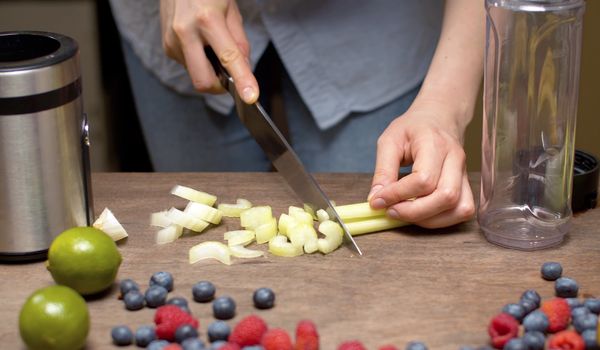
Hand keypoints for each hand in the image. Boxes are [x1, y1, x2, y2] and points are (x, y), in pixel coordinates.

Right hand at [160, 0, 258, 102]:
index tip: (250, 97)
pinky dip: (199, 61)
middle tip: (229, 77)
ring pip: (196, 74)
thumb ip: (240, 43)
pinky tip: (199, 42)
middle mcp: (185, 32)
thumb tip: (245, 70)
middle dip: (218, 86)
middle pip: (203, 81)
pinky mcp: (166, 46)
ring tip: (211, 44)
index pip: (228, 58)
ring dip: (209, 69)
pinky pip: (188, 65)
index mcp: (207, 20)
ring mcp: (172, 41)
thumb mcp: (231, 11)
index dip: (241, 80)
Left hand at [368, 102, 474, 227]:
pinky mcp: (467, 185)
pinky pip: (463, 210)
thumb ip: (383, 171)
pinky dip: (442, 219)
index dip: (398, 195)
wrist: (438, 118)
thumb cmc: (412, 128)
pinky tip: (422, 214)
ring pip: (458, 207)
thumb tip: (376, 200)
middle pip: (445, 196)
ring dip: (429, 219)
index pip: (423, 179)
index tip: (377, 201)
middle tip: (391, 211)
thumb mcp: (389, 141)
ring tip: (405, 213)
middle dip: (414, 212)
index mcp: (434, 143)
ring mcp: (464, 173)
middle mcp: (455, 158)